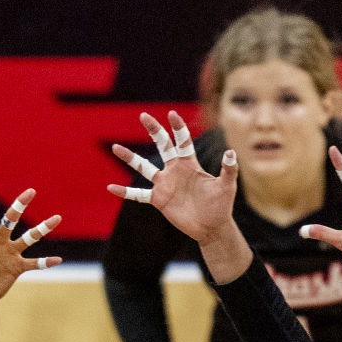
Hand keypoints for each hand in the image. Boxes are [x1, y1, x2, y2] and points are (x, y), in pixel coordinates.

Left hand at [0, 189, 61, 310]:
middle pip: (10, 220)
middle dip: (19, 205)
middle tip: (31, 191)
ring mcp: (9, 254)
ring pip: (28, 237)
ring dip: (42, 228)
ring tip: (57, 217)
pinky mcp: (16, 268)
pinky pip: (34, 264)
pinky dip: (45, 262)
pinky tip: (58, 260)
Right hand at [109, 111, 237, 243]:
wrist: (211, 227)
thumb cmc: (221, 205)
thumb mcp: (227, 185)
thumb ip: (229, 169)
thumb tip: (230, 152)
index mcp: (190, 164)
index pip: (183, 141)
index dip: (178, 127)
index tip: (171, 114)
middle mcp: (175, 170)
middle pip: (162, 146)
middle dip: (154, 130)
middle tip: (144, 116)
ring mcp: (164, 184)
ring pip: (144, 167)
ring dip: (130, 158)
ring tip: (115, 147)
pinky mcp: (158, 199)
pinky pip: (138, 194)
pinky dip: (125, 192)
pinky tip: (111, 188)